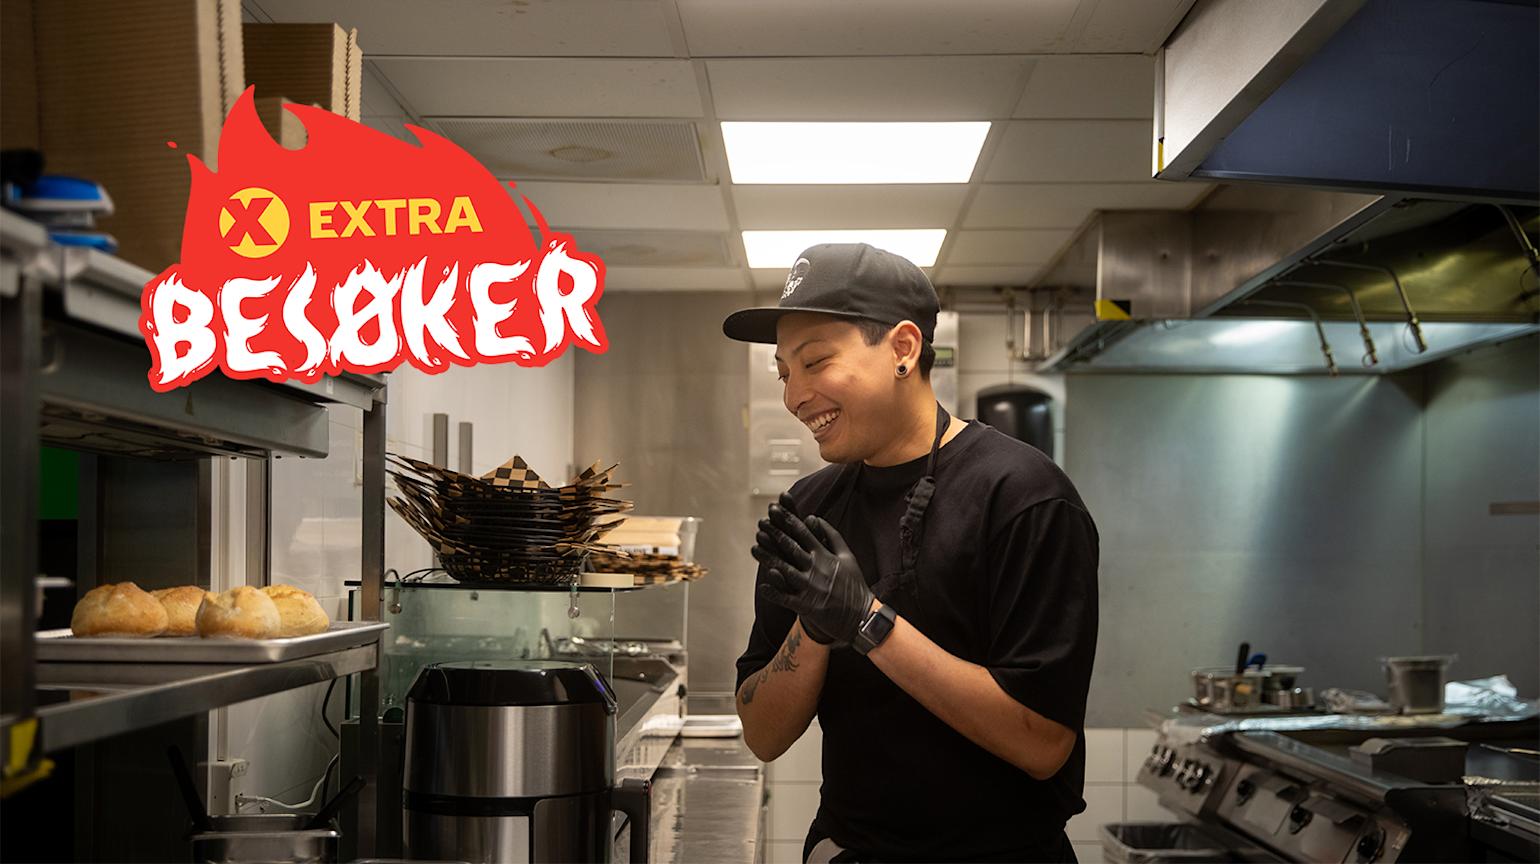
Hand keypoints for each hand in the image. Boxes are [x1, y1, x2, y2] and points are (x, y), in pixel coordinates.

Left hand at [751, 493, 873, 647]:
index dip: (787, 520)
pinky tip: (763, 586)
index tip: (775, 508)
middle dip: (774, 533)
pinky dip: (775, 593)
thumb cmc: (854, 585)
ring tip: (754, 548)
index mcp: (824, 555)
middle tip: (760, 522)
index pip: (803, 532)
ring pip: (784, 570)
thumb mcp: (847, 556)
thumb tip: (815, 517)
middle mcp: (816, 568)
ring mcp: (810, 587)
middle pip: (791, 547)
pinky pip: (787, 599)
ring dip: (768, 559)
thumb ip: (831, 536)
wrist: (862, 616)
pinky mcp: (807, 606)